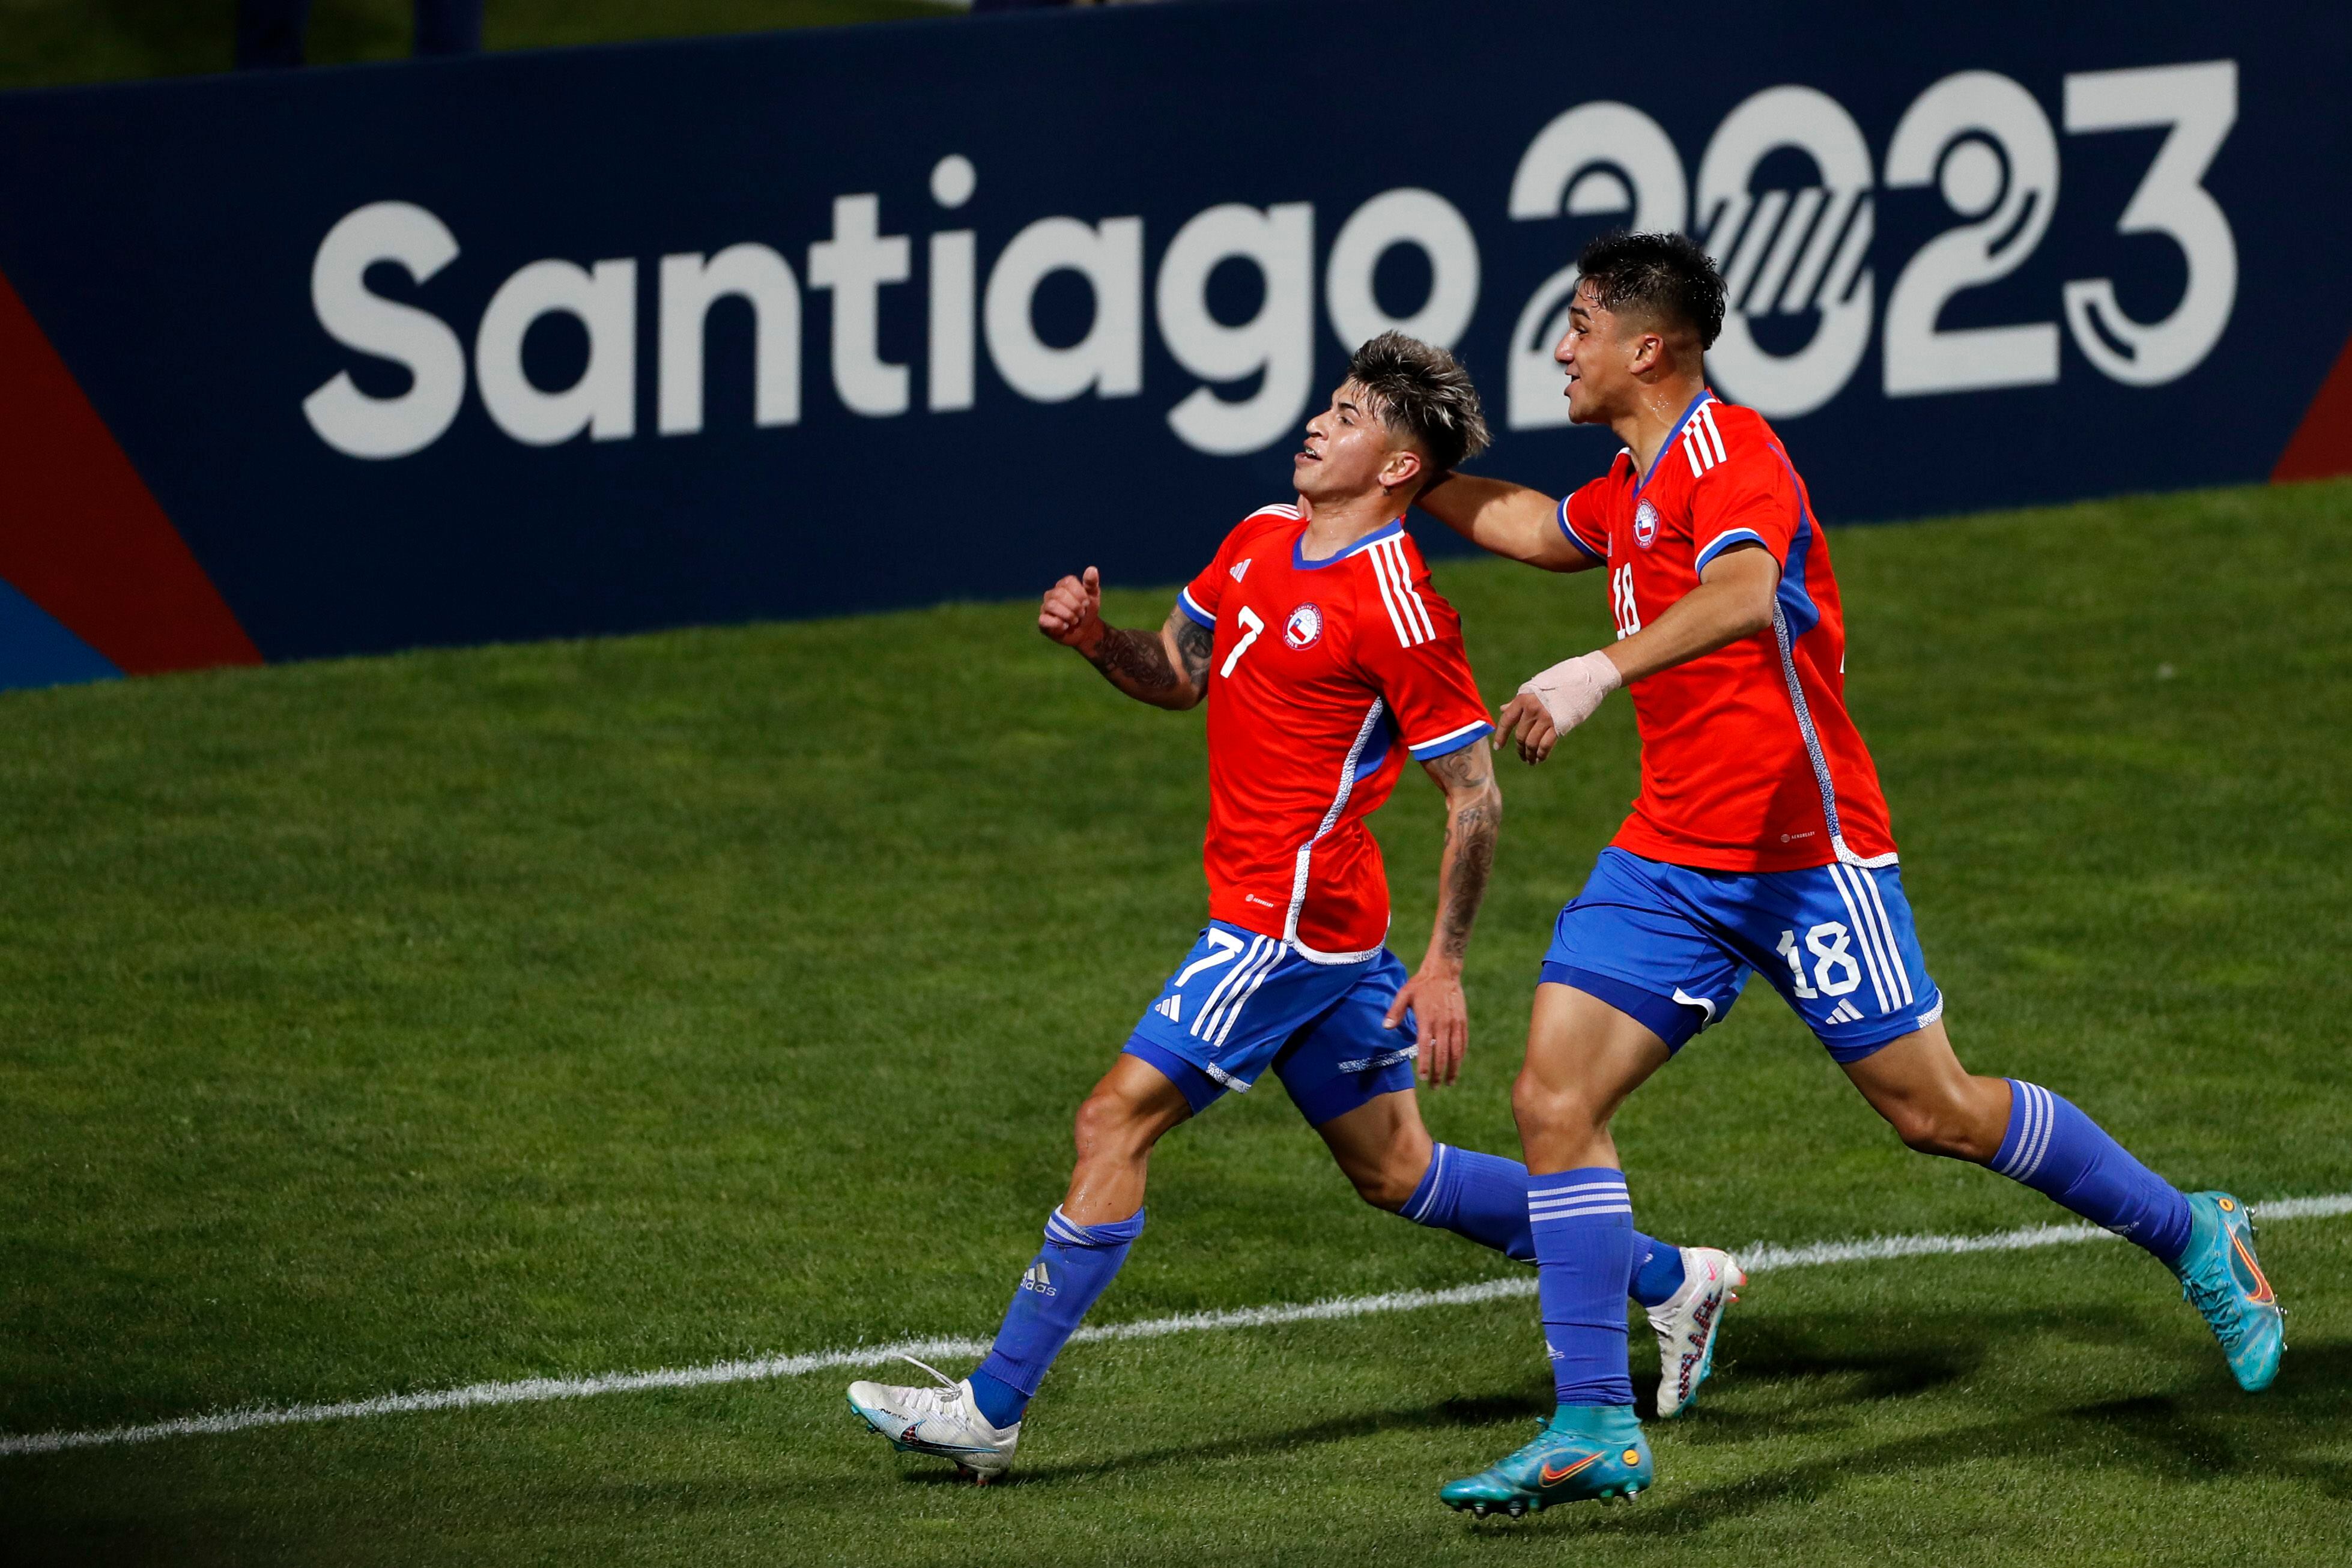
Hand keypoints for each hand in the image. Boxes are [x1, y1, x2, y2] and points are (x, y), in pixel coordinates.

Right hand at [1038, 566, 1104, 651]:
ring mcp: (1046, 607)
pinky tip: (1065, 627)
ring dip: (1068, 615)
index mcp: (1064, 584)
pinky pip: (1044, 619)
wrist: (1085, 631)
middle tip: (1081, 614)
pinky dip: (1058, 624)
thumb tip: (1092, 569)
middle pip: (1060, 594)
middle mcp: (1052, 593)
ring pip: (1052, 605)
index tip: (1086, 603)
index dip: (1080, 594)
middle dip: (1075, 606)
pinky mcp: (1043, 621)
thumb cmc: (1087, 610)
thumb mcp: (1093, 596)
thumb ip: (1091, 583)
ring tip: (1074, 621)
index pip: (1069, 582)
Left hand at [1384, 962, 1466, 1086]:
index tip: (1423, 1078)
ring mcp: (1455, 1023)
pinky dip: (1461, 1056)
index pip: (1426, 1047)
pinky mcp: (1462, 1021)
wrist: (1443, 972)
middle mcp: (1443, 1024)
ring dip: (1453, 1068)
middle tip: (1435, 1087)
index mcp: (1427, 1020)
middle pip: (1442, 1054)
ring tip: (1449, 1082)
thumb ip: (1395, 1012)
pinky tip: (1457, 1065)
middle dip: (1439, 1073)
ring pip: (1456, 1051)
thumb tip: (1386, 1027)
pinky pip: (1463, 1042)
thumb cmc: (1421, 985)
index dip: (1425, 1064)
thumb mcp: (1404, 994)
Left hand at [1501, 649, 1620, 762]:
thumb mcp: (1535, 688)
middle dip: (1520, 749)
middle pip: (1520, 736)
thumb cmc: (1559, 682)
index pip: (1507, 720)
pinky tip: (1540, 758)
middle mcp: (1532, 708)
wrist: (1586, 678)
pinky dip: (1541, 754)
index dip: (1501, 736)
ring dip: (1529, 755)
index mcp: (1524, 698)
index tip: (1498, 747)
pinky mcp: (1559, 725)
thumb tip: (1503, 709)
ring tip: (1530, 761)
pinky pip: (1545, 745)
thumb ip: (1519, 701)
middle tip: (1522, 756)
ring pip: (1531, 743)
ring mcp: (1546, 717)